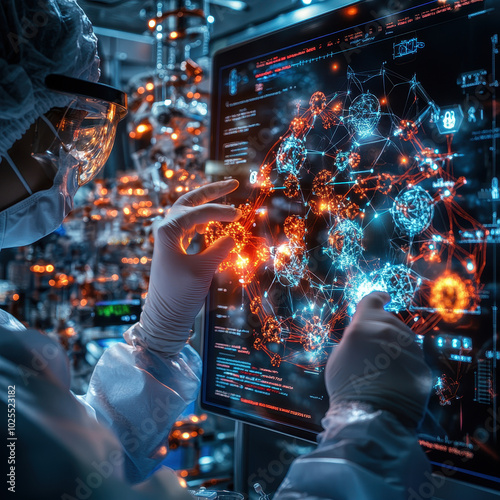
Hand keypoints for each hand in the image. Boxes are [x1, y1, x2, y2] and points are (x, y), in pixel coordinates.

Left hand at [125, 179, 240, 355]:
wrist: (164, 316)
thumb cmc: (180, 294)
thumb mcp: (203, 270)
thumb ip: (219, 249)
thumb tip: (234, 236)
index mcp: (168, 231)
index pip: (198, 212)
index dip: (220, 211)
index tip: (238, 215)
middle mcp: (166, 229)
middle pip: (190, 201)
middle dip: (211, 191)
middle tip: (232, 183)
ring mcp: (169, 238)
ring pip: (188, 211)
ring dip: (206, 202)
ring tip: (226, 195)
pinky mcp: (174, 247)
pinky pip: (189, 225)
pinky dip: (203, 218)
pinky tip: (214, 220)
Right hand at [325, 292, 431, 427]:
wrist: (373, 416)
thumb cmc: (347, 386)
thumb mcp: (339, 355)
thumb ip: (353, 338)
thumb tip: (364, 334)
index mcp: (364, 324)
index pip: (373, 300)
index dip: (378, 296)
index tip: (384, 296)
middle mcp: (389, 331)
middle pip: (388, 321)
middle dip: (381, 331)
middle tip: (370, 351)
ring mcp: (409, 348)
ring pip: (404, 340)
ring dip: (395, 348)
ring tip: (382, 370)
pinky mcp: (423, 366)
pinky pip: (413, 360)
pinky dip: (405, 365)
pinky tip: (395, 380)